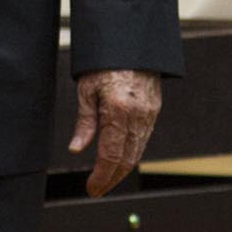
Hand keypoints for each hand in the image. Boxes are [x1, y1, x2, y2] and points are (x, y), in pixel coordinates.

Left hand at [67, 67, 161, 195]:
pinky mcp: (154, 110)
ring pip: (137, 152)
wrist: (130, 41)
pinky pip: (143, 139)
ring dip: (122, 169)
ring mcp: (149, 114)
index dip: (101, 177)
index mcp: (118, 111)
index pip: (110, 156)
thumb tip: (77, 149)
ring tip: (106, 179)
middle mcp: (137, 116)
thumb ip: (84, 123)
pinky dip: (132, 153)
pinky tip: (120, 159)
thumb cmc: (103, 63)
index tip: (92, 189)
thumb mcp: (86, 90)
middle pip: (126, 159)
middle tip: (97, 189)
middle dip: (111, 179)